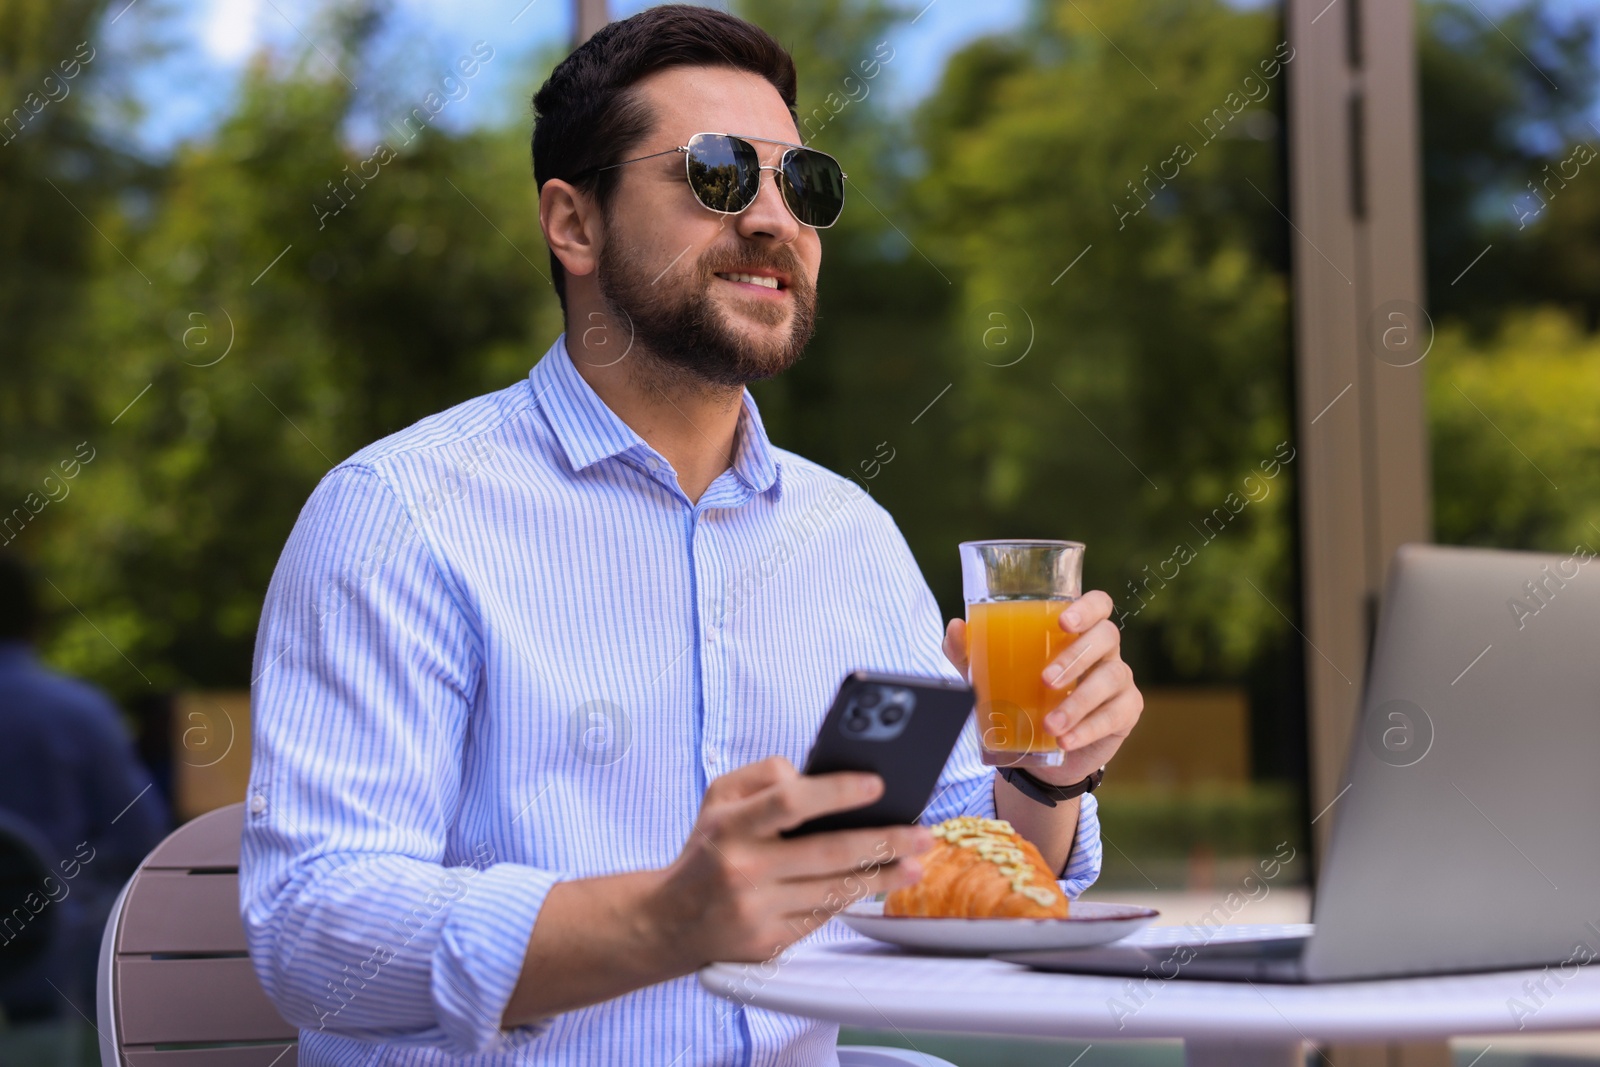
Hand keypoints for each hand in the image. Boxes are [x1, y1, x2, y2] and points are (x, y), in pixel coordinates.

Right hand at [643, 756, 933, 967]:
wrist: (669, 921)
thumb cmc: (707, 849)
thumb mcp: (719, 797)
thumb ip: (763, 774)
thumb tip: (814, 777)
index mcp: (731, 826)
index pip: (790, 801)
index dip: (837, 791)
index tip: (877, 784)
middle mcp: (743, 869)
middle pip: (828, 852)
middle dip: (884, 841)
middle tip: (921, 833)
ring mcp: (757, 911)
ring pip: (834, 890)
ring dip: (882, 876)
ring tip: (913, 863)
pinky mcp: (769, 943)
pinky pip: (823, 916)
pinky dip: (852, 898)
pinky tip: (875, 885)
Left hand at [943, 589, 1142, 785]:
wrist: (1039, 752)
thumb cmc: (1019, 696)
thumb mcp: (989, 675)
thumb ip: (970, 652)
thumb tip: (956, 626)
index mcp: (1076, 630)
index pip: (1098, 604)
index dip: (1087, 607)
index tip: (1063, 622)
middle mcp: (1103, 649)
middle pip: (1105, 636)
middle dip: (1075, 657)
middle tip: (1045, 680)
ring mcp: (1119, 679)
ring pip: (1112, 677)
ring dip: (1079, 702)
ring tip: (1050, 724)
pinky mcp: (1126, 711)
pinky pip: (1115, 714)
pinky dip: (1089, 728)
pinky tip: (1065, 740)